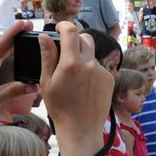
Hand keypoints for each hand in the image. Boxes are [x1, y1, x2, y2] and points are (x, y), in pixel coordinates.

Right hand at [39, 21, 112, 155]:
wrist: (81, 129)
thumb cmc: (60, 108)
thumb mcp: (47, 82)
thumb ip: (47, 57)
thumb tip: (44, 36)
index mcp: (71, 63)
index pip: (71, 31)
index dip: (64, 26)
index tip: (59, 28)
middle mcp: (90, 64)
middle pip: (85, 38)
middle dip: (75, 40)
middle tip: (66, 52)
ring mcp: (102, 72)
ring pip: (92, 54)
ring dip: (83, 57)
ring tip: (74, 77)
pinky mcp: (110, 79)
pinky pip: (99, 67)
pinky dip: (91, 70)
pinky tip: (84, 86)